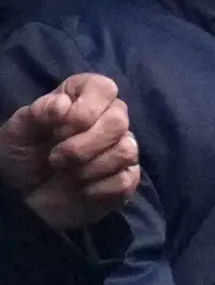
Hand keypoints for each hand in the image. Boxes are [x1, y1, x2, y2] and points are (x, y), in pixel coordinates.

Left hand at [0, 73, 140, 230]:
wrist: (24, 196)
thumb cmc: (22, 156)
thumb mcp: (18, 131)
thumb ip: (38, 112)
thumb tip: (63, 104)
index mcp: (82, 99)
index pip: (103, 88)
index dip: (85, 109)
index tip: (57, 130)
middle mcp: (107, 120)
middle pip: (118, 120)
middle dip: (83, 145)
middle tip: (56, 158)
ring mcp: (120, 149)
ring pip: (126, 150)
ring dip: (89, 167)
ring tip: (67, 174)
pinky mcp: (126, 177)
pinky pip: (125, 179)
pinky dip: (97, 188)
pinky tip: (81, 190)